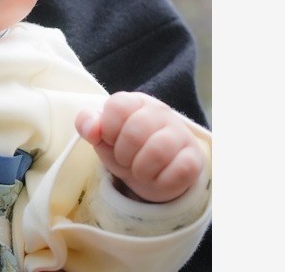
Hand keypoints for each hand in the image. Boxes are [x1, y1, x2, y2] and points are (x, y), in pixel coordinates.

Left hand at [75, 91, 204, 203]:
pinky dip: (162, 182)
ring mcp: (180, 134)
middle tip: (126, 160)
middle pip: (135, 131)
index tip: (111, 140)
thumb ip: (89, 125)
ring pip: (158, 151)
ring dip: (141, 170)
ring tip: (140, 171)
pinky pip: (179, 171)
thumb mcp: (103, 137)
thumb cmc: (126, 149)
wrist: (155, 173)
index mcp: (136, 102)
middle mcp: (161, 112)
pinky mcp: (195, 158)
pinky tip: (158, 178)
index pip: (117, 106)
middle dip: (123, 154)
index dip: (108, 130)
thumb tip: (91, 127)